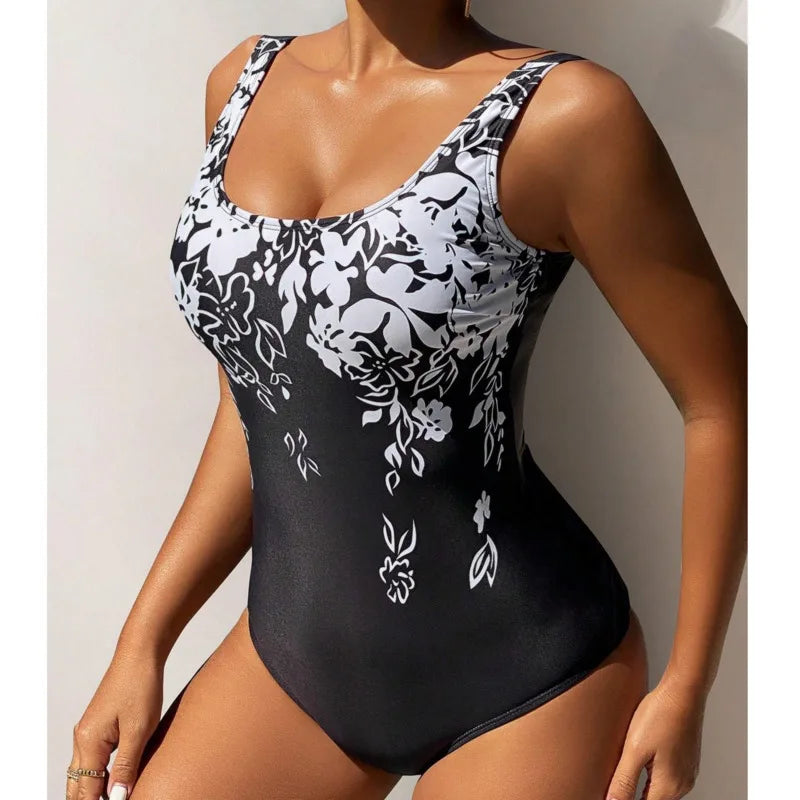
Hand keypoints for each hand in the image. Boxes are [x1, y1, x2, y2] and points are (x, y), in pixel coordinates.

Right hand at [68, 648, 163, 799]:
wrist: (140, 654)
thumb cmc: (141, 686)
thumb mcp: (139, 730)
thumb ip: (126, 766)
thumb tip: (117, 799)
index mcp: (89, 742)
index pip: (85, 791)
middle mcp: (82, 739)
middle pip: (78, 785)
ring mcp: (88, 733)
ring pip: (84, 774)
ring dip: (96, 790)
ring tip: (116, 798)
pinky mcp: (98, 727)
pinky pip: (93, 760)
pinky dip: (100, 775)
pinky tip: (115, 781)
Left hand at [607, 678, 704, 799]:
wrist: (683, 690)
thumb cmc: (661, 715)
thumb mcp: (635, 749)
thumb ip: (623, 780)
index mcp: (669, 787)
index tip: (614, 791)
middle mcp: (682, 783)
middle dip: (633, 794)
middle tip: (615, 783)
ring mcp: (687, 771)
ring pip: (660, 789)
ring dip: (642, 785)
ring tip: (625, 773)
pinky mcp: (686, 758)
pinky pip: (667, 776)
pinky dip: (652, 775)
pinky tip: (641, 761)